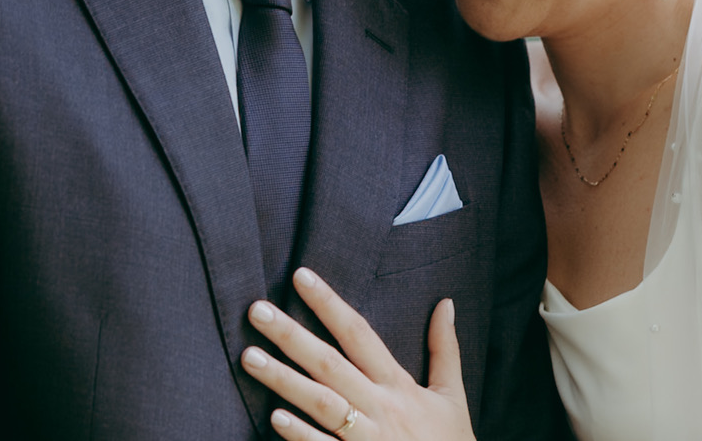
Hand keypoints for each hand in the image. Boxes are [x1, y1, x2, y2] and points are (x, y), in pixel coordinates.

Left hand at [241, 267, 474, 440]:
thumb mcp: (451, 394)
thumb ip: (445, 348)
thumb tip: (446, 304)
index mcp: (399, 385)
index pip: (359, 334)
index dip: (330, 304)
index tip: (301, 277)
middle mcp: (379, 407)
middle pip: (330, 364)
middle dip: (292, 336)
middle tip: (257, 310)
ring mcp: (365, 438)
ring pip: (320, 403)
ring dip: (283, 380)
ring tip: (249, 356)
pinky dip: (300, 434)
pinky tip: (274, 417)